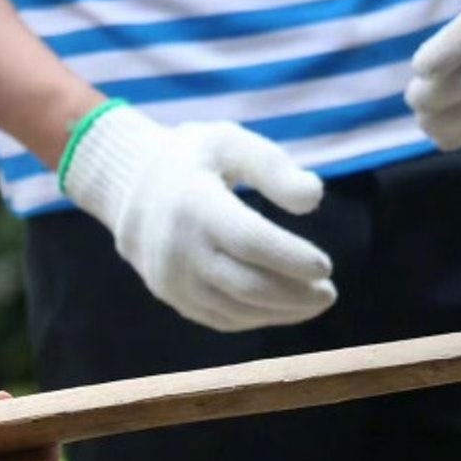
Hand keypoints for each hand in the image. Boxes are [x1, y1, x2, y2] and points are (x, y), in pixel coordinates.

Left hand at [0, 389, 57, 460]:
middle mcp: (3, 455)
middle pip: (4, 423)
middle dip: (0, 409)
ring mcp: (26, 456)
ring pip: (25, 425)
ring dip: (21, 410)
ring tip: (9, 399)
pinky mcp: (47, 458)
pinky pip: (49, 433)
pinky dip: (46, 419)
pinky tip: (40, 407)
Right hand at [61, 102, 335, 332]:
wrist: (131, 191)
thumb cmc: (193, 161)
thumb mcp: (230, 142)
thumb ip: (273, 167)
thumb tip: (313, 199)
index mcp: (194, 206)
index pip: (250, 242)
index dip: (290, 258)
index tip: (324, 265)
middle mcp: (179, 250)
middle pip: (246, 285)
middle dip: (294, 294)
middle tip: (328, 292)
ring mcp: (172, 279)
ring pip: (236, 309)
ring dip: (281, 311)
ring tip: (314, 300)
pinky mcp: (173, 297)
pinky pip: (220, 318)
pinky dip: (257, 317)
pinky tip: (283, 307)